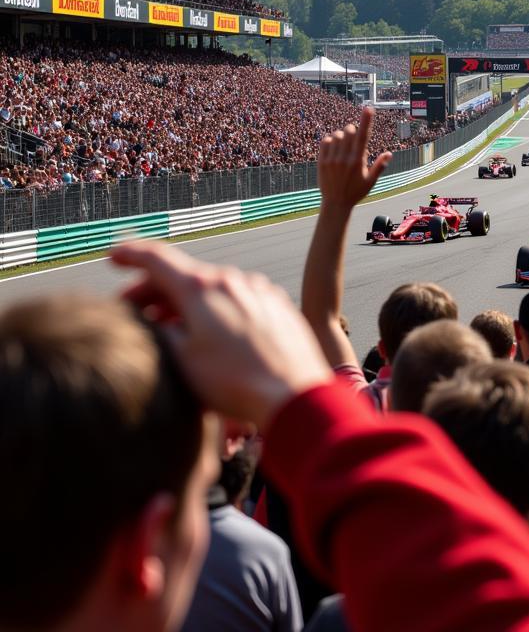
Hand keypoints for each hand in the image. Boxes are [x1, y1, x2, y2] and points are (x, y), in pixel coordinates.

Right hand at [111, 240, 332, 427]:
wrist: (294, 394)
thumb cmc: (233, 382)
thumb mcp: (181, 361)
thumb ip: (159, 333)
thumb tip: (152, 320)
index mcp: (201, 288)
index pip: (157, 259)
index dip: (131, 255)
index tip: (113, 256)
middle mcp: (231, 279)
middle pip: (184, 276)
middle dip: (154, 291)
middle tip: (132, 310)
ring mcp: (258, 289)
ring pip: (212, 289)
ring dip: (185, 303)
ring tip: (169, 328)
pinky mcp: (277, 304)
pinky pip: (237, 299)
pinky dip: (215, 309)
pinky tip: (210, 333)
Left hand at [318, 106, 391, 210]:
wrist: (335, 204)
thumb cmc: (356, 192)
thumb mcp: (371, 182)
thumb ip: (379, 166)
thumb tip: (389, 153)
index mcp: (357, 162)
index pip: (363, 137)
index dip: (366, 121)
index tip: (369, 108)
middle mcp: (344, 159)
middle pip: (349, 131)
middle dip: (354, 130)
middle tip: (355, 141)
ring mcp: (331, 159)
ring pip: (337, 135)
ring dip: (343, 136)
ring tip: (345, 148)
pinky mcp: (321, 161)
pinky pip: (325, 141)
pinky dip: (331, 140)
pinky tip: (335, 148)